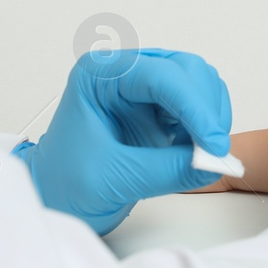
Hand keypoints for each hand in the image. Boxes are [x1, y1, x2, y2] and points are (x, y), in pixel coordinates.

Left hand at [14, 48, 232, 234]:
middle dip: (205, 110)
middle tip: (213, 153)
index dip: (194, 107)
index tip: (213, 144)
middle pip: (187, 70)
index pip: (161, 76)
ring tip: (201, 155)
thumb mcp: (114, 180)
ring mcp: (145, 88)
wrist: (54, 198)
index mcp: (100, 75)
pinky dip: (208, 128)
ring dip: (210, 118)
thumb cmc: (64, 182)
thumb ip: (166, 171)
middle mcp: (125, 72)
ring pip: (199, 83)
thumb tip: (211, 164)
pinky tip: (195, 153)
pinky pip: (199, 105)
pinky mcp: (160, 108)